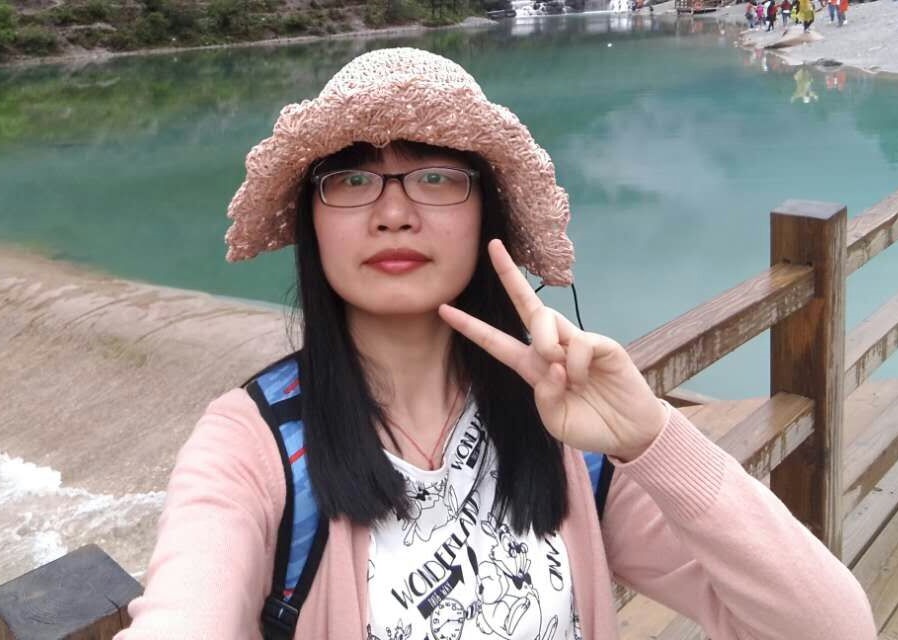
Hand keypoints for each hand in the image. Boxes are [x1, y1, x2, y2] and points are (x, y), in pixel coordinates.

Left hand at [438, 239, 667, 461]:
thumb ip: (544, 397)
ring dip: (544, 342)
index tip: (444, 309)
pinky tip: (584, 379)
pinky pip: (578, 341)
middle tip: (493, 246)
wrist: (629, 433)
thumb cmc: (590, 427)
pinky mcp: (602, 344)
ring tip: (560, 371)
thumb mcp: (556, 421)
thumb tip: (552, 365)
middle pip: (526, 305)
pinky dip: (575, 363)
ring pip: (547, 319)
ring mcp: (577, 342)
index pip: (496, 341)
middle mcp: (552, 348)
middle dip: (509, 274)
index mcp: (533, 368)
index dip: (471, 326)